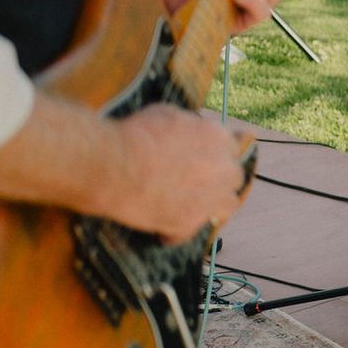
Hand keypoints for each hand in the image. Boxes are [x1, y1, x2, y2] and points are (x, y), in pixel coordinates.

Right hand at [109, 107, 255, 242]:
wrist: (113, 164)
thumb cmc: (135, 133)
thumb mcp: (169, 114)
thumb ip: (190, 127)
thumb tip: (191, 131)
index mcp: (219, 138)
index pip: (234, 148)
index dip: (218, 154)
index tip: (208, 159)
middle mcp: (223, 169)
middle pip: (234, 176)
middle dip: (219, 178)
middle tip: (198, 182)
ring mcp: (209, 198)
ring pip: (227, 205)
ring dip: (212, 205)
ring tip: (191, 207)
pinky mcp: (188, 222)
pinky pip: (191, 232)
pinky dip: (176, 233)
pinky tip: (163, 232)